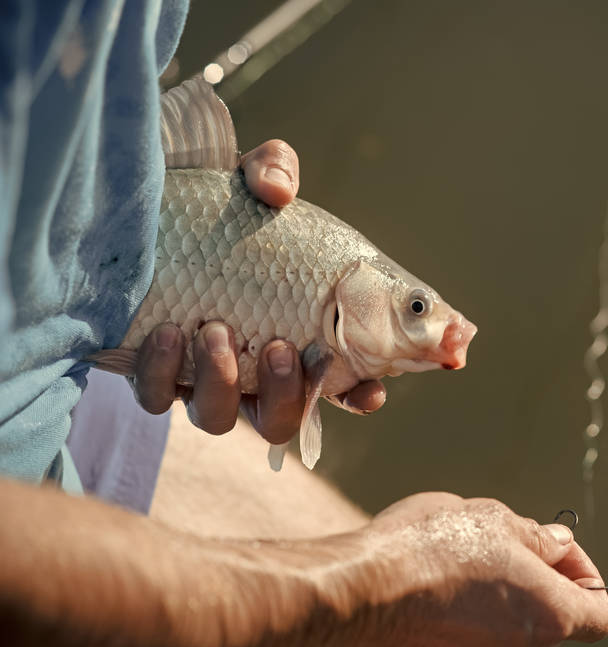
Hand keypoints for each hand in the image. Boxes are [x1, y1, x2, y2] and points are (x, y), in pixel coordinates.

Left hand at [132, 140, 386, 440]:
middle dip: (284, 395)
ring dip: (222, 382)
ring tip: (216, 330)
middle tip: (280, 346)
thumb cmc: (214, 204)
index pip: (341, 385)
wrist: (142, 211)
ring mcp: (200, 377)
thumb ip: (274, 170)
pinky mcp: (152, 373)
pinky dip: (164, 373)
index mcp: (296, 336)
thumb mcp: (250, 178)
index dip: (359, 397)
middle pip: (278, 420)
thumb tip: (277, 192)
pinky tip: (167, 332)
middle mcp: (251, 370)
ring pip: (217, 417)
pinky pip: (157, 397)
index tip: (370, 392)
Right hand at [337, 493, 607, 646]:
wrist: (361, 590)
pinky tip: (436, 590)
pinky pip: (473, 646)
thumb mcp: (494, 518)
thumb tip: (557, 545)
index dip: (585, 576)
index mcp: (549, 614)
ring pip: (510, 632)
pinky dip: (466, 621)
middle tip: (500, 545)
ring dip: (499, 599)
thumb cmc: (429, 549)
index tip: (557, 552)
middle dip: (536, 581)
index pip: (599, 613)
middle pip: (552, 621)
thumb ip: (538, 538)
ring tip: (459, 563)